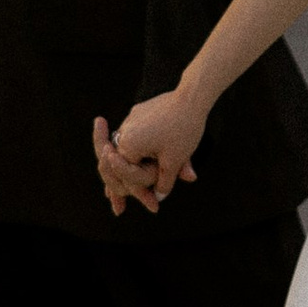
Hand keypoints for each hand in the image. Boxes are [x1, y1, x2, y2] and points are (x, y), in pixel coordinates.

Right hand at [95, 84, 209, 214]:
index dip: (141, 194)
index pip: (128, 175)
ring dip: (122, 171)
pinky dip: (132, 153)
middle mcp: (124, 132)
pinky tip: (136, 161)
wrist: (191, 96)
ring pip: (122, 152)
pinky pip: (130, 139)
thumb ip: (164, 181)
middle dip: (118, 189)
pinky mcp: (137, 114)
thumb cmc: (184, 129)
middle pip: (116, 166)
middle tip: (118, 209)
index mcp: (129, 144)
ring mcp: (130, 121)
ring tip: (119, 192)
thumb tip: (159, 198)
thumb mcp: (174, 160)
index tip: (152, 207)